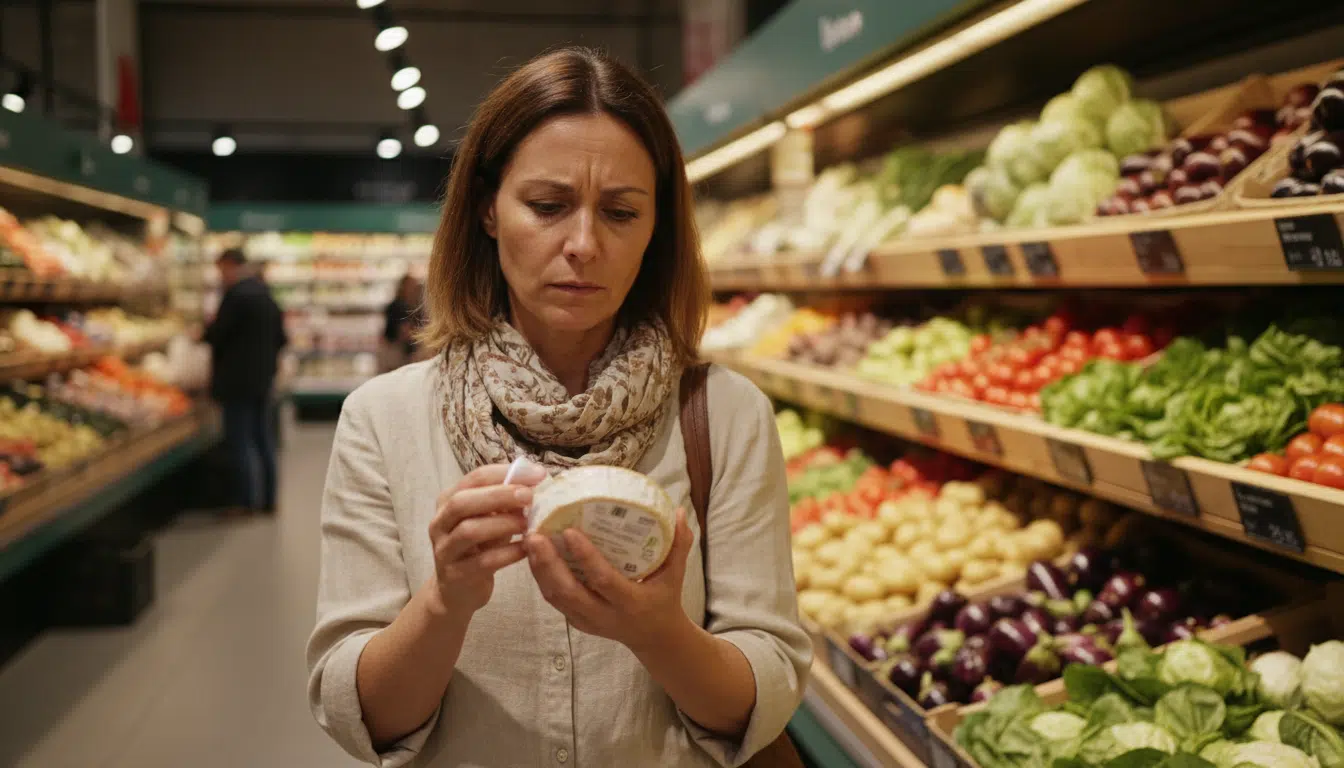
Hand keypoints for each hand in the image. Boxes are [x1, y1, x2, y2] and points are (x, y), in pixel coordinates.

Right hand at [428, 462, 545, 618]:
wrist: (458, 590)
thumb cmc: (478, 547)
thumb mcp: (489, 519)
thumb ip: (505, 502)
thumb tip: (536, 482)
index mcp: (448, 500)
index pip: (474, 478)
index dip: (505, 473)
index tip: (537, 474)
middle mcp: (440, 522)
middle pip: (463, 502)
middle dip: (498, 495)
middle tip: (529, 496)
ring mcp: (445, 550)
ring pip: (469, 531)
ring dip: (502, 524)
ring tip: (527, 523)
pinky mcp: (455, 575)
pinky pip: (483, 562)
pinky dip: (507, 553)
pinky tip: (525, 549)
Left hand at [525, 507, 694, 650]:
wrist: (654, 637)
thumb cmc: (665, 598)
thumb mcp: (676, 574)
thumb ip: (679, 544)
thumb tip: (678, 511)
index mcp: (630, 602)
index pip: (603, 580)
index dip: (585, 557)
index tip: (569, 532)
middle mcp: (605, 615)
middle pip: (567, 592)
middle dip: (547, 564)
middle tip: (535, 535)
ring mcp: (587, 621)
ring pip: (554, 597)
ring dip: (538, 569)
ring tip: (529, 540)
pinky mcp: (576, 621)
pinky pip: (553, 600)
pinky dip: (540, 577)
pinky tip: (533, 555)